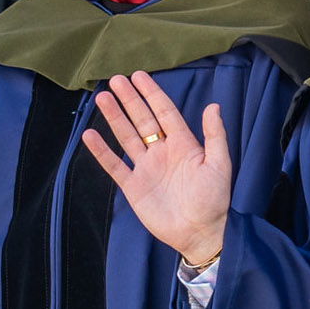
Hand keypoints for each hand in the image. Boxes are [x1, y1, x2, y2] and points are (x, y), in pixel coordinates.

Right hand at [81, 71, 229, 264]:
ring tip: (103, 98)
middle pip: (143, 120)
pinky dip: (102, 151)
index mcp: (183, 145)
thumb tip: (213, 105)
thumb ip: (215, 135)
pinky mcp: (134, 186)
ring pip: (127, 137)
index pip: (165, 112)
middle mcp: (162, 152)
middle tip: (116, 79)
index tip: (139, 76)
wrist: (201, 232)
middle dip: (130, 100)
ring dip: (115, 117)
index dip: (152, 94)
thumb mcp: (219, 164)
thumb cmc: (214, 199)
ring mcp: (146, 168)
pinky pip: (115, 165)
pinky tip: (90, 135)